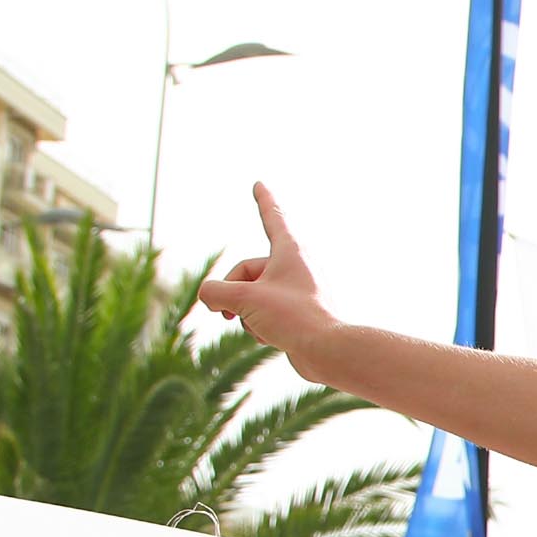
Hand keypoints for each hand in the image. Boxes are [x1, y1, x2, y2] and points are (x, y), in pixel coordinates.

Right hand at [194, 184, 340, 378]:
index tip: (259, 184)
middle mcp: (295, 268)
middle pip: (245, 271)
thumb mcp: (243, 299)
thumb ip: (215, 292)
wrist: (326, 352)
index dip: (263, 201)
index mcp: (290, 252)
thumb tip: (210, 297)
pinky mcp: (294, 315)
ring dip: (245, 314)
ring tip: (263, 326)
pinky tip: (272, 338)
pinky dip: (258, 327)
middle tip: (226, 312)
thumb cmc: (292, 318)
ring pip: (250, 297)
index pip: (272, 218)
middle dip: (230, 294)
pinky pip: (261, 315)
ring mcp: (294, 292)